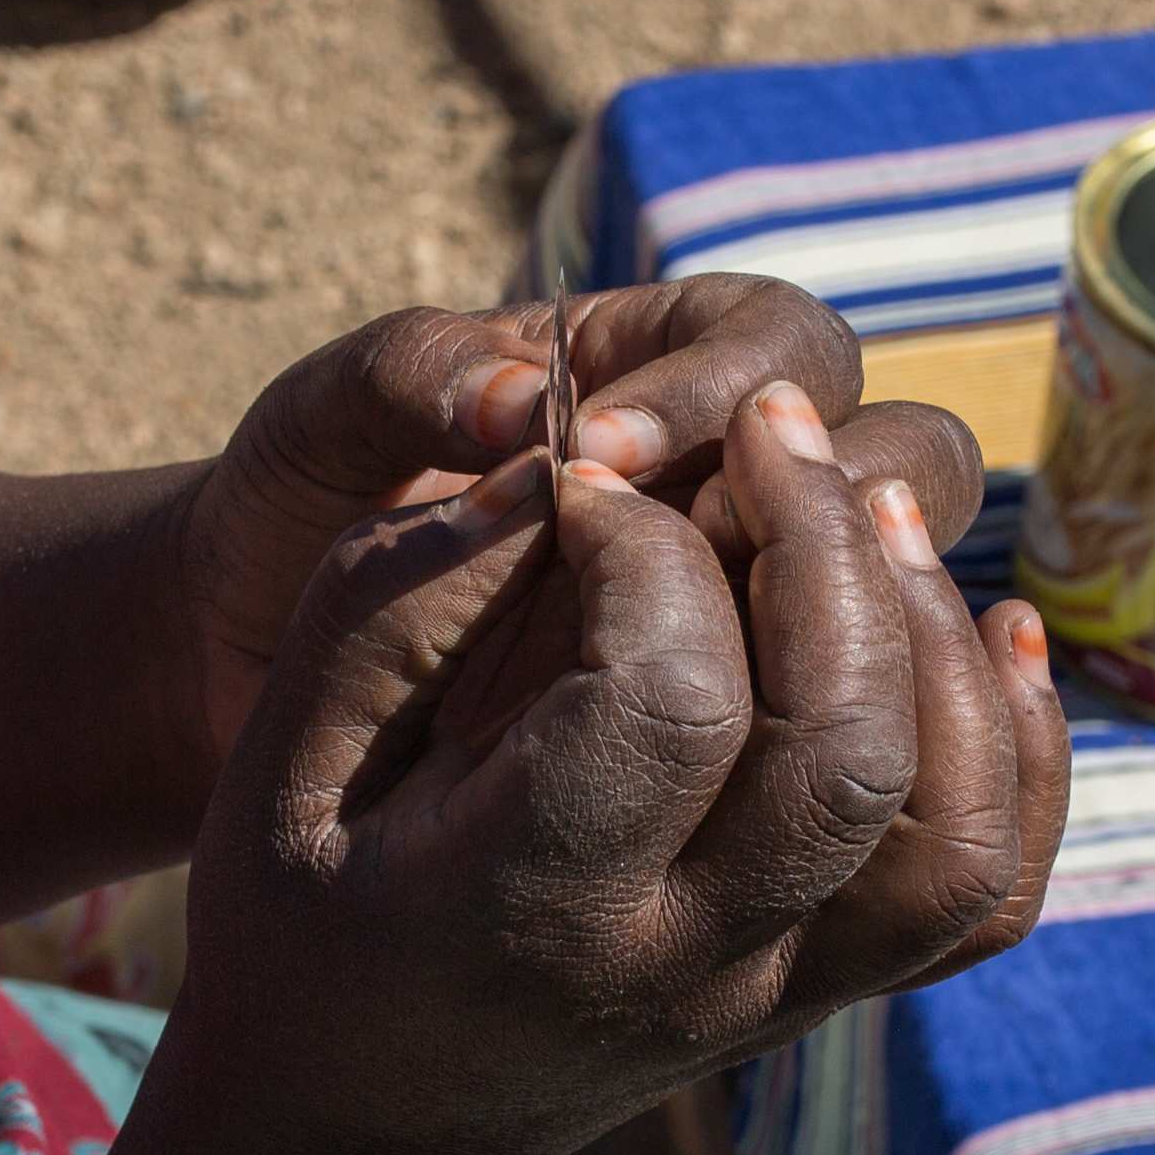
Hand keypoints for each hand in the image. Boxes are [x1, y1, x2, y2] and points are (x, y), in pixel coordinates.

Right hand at [158, 377, 1069, 1154]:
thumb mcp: (285, 749)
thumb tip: (567, 456)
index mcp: (533, 906)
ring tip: (867, 501)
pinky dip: (1020, 744)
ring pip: (951, 823)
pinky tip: (986, 618)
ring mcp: (779, 991)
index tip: (587, 482)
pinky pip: (988, 888)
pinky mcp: (830, 987)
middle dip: (826, 547)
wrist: (352, 1134)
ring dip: (936, 633)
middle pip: (847, 751)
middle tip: (764, 422)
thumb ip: (408, 595)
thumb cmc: (300, 911)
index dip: (652, 548)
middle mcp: (686, 965)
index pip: (674, 699)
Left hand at [166, 281, 991, 803]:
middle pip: (904, 460)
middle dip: (814, 520)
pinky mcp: (756, 738)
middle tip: (681, 584)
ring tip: (718, 700)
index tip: (596, 469)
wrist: (244, 675)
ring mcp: (765, 611)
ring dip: (851, 641)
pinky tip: (754, 808)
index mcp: (663, 357)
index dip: (720, 397)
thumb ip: (406, 378)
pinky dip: (862, 758)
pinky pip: (875, 740)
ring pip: (910, 600)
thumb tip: (527, 404)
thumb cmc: (284, 518)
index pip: (781, 346)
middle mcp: (745, 476)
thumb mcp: (313, 432)